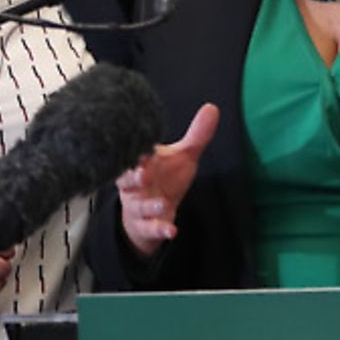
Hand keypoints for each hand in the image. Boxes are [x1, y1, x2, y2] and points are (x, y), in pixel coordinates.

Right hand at [116, 103, 218, 257]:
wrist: (150, 213)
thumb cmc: (164, 178)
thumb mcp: (182, 157)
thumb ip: (196, 135)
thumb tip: (212, 108)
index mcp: (140, 163)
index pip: (134, 154)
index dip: (138, 152)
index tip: (146, 148)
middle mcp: (134, 184)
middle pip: (127, 180)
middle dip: (133, 177)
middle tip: (143, 173)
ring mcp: (138, 206)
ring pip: (139, 206)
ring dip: (150, 206)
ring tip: (163, 204)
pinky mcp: (145, 225)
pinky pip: (149, 228)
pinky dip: (159, 229)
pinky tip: (171, 231)